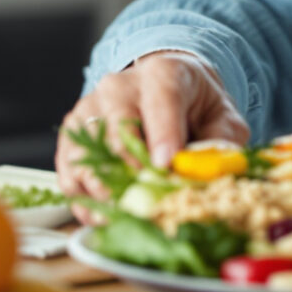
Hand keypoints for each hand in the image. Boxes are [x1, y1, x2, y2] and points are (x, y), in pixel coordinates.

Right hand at [55, 50, 249, 221]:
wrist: (163, 85)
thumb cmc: (193, 103)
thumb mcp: (221, 114)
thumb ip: (222, 139)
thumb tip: (210, 169)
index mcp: (161, 75)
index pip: (160, 104)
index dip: (162, 137)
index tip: (165, 166)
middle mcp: (119, 87)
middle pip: (115, 131)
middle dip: (130, 173)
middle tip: (145, 204)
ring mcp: (90, 108)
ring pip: (85, 153)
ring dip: (101, 191)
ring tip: (122, 216)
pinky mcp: (73, 132)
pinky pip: (69, 168)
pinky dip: (82, 197)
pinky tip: (102, 214)